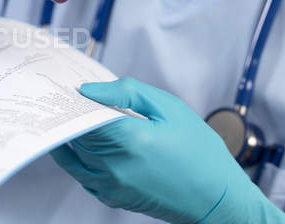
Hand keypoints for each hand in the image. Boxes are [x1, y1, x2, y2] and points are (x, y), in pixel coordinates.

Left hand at [50, 78, 284, 223]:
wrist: (218, 200)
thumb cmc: (199, 152)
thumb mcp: (170, 108)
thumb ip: (128, 92)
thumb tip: (90, 90)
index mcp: (130, 140)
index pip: (83, 114)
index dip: (73, 98)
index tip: (69, 85)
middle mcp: (114, 166)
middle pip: (76, 132)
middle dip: (70, 112)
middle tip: (66, 94)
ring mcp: (110, 185)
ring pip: (73, 153)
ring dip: (70, 133)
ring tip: (71, 112)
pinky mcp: (111, 197)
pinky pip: (80, 173)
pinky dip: (75, 155)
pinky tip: (79, 139)